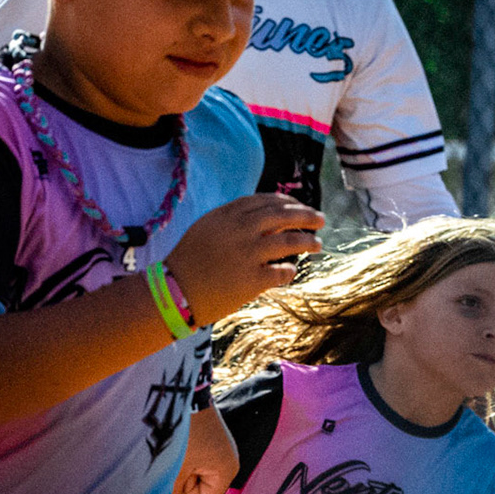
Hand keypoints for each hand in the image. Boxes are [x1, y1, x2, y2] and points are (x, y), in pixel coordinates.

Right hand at [166, 194, 324, 322]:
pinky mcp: (252, 280)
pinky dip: (289, 271)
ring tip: (317, 244)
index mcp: (228, 216)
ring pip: (290, 242)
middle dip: (306, 216)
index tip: (298, 206)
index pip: (266, 201)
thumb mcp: (206, 229)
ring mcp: (248, 255)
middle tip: (320, 219)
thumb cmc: (188, 261)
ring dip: (308, 242)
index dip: (287, 202)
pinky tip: (290, 271)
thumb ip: (232, 220)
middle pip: (283, 216)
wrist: (174, 292)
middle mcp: (240, 231)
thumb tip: (266, 217)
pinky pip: (281, 272)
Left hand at [173, 405, 237, 493]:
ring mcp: (223, 449)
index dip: (186, 490)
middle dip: (185, 477)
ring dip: (183, 465)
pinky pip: (198, 458)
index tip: (180, 470)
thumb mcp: (175, 467)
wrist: (184, 394)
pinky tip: (182, 440)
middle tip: (177, 456)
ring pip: (196, 472)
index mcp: (227, 471)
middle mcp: (230, 461)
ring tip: (178, 447)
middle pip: (201, 487)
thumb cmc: (182, 433)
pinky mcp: (214, 438)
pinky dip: (187, 453)